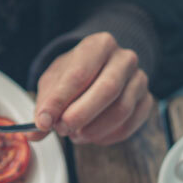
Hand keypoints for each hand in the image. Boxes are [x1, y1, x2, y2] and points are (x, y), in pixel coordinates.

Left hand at [31, 32, 153, 145]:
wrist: (99, 69)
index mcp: (99, 45)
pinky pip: (130, 125)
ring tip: (74, 133)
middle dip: (80, 115)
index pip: (80, 73)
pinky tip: (90, 135)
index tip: (44, 121)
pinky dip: (106, 136)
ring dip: (93, 129)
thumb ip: (45, 105)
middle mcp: (124, 59)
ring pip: (121, 110)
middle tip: (61, 129)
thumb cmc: (75, 73)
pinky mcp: (146, 101)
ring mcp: (139, 79)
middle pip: (107, 89)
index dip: (60, 100)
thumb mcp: (54, 82)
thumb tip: (35, 131)